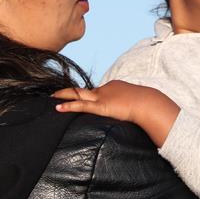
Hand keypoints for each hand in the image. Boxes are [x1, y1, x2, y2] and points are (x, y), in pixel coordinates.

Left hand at [52, 80, 179, 146]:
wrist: (148, 103)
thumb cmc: (146, 104)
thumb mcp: (136, 102)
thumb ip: (129, 105)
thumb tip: (132, 111)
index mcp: (113, 86)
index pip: (96, 91)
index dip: (86, 96)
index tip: (78, 99)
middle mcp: (105, 88)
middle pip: (83, 90)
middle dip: (69, 92)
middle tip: (55, 93)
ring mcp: (102, 96)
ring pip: (78, 94)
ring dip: (63, 95)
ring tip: (51, 98)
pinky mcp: (101, 106)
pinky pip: (81, 105)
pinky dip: (68, 106)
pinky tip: (57, 107)